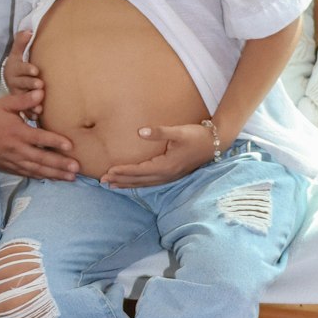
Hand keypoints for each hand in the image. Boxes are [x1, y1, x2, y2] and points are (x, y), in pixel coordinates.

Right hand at [0, 93, 77, 179]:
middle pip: (41, 159)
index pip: (39, 138)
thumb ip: (24, 100)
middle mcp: (16, 149)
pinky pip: (28, 174)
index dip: (55, 142)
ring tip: (71, 178)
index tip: (70, 146)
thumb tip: (41, 92)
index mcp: (17, 133)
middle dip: (60, 164)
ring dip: (54, 174)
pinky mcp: (9, 167)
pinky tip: (54, 179)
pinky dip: (41, 177)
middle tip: (77, 168)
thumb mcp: (5, 104)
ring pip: (36, 170)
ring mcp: (13, 160)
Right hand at [2, 31, 42, 117]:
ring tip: (40, 106)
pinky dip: (30, 114)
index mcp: (14, 70)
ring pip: (23, 99)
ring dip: (31, 102)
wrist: (9, 80)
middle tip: (41, 85)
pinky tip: (38, 116)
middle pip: (22, 84)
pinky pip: (24, 111)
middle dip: (31, 84)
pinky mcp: (20, 106)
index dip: (28, 69)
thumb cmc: (17, 66)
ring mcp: (16, 95)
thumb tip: (29, 30)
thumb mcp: (16, 54)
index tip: (36, 70)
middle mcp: (14, 84)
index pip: (20, 68)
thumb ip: (21, 42)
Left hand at [100, 124, 217, 187]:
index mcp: (166, 166)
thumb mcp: (178, 132)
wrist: (215, 143)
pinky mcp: (172, 175)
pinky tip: (132, 184)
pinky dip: (138, 184)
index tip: (108, 171)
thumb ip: (159, 132)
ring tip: (112, 186)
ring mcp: (170, 177)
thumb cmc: (196, 136)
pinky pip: (151, 183)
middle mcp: (167, 175)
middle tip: (102, 181)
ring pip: (144, 184)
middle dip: (121, 180)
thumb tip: (139, 132)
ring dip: (128, 184)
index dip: (123, 171)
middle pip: (139, 180)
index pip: (139, 171)